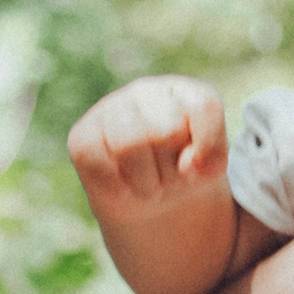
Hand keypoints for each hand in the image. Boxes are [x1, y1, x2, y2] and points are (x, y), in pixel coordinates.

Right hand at [67, 74, 230, 224]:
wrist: (149, 202)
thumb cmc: (182, 175)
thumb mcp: (210, 167)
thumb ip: (211, 157)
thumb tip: (187, 165)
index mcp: (182, 92)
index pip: (203, 106)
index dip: (209, 147)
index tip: (200, 166)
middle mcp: (145, 92)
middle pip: (167, 130)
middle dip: (173, 168)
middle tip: (169, 175)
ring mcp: (110, 110)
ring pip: (131, 145)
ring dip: (147, 183)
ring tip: (149, 184)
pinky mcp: (81, 137)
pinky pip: (101, 163)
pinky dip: (118, 188)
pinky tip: (123, 187)